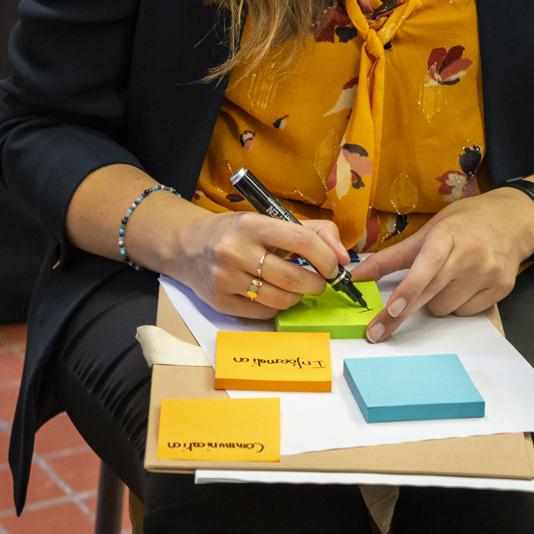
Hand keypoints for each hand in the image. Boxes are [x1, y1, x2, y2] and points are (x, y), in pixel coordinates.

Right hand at [169, 211, 349, 318]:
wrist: (189, 246)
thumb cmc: (237, 232)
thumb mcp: (270, 220)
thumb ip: (313, 232)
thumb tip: (344, 258)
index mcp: (252, 225)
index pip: (301, 241)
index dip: (326, 257)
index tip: (333, 266)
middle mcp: (235, 251)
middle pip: (292, 277)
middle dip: (316, 283)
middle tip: (320, 282)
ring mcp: (225, 278)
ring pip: (279, 299)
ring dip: (299, 297)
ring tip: (298, 289)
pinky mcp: (219, 301)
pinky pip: (262, 313)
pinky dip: (277, 307)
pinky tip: (276, 295)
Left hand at [349, 188, 533, 341]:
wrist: (512, 220)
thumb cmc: (463, 225)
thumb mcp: (427, 231)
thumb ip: (391, 257)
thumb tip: (357, 276)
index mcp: (449, 235)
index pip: (428, 264)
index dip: (410, 288)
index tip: (393, 309)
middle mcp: (471, 254)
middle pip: (432, 293)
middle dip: (402, 314)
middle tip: (377, 331)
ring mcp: (489, 273)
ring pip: (445, 308)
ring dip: (436, 301)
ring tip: (447, 278)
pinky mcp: (501, 289)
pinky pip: (463, 312)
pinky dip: (456, 304)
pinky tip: (463, 284)